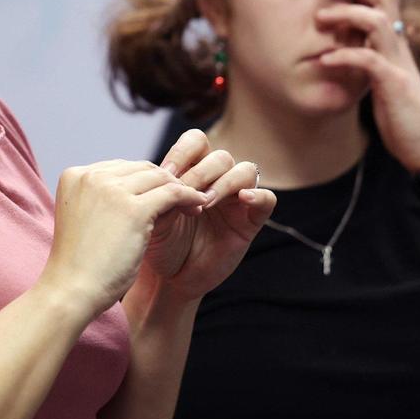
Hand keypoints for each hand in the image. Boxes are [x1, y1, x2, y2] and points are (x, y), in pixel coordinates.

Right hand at [42, 159, 209, 318]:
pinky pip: (172, 193)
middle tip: (183, 197)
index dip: (144, 181)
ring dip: (180, 188)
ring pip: (159, 177)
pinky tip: (198, 206)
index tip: (160, 195)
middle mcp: (91, 176)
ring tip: (194, 203)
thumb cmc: (79, 264)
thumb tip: (140, 191)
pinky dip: (189, 197)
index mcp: (74, 175)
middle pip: (140, 168)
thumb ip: (103, 199)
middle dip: (163, 181)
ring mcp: (111, 191)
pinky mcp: (133, 209)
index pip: (120, 168)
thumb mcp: (85, 219)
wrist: (72, 290)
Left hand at [134, 129, 275, 301]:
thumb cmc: (159, 242)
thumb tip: (166, 179)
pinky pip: (267, 199)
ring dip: (224, 182)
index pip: (195, 142)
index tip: (166, 174)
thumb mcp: (152, 216)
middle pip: (220, 156)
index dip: (182, 152)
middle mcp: (216, 180)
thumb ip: (159, 195)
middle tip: (184, 191)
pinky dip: (258, 195)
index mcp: (191, 170)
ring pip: (244, 170)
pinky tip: (243, 199)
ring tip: (204, 203)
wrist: (170, 276)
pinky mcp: (251, 221)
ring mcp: (236, 199)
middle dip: (200, 172)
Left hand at [316, 0, 419, 171]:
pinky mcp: (395, 85)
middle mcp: (399, 46)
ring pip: (379, 22)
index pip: (381, 0)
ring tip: (320, 17)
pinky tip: (325, 60)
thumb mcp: (381, 77)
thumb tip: (345, 44)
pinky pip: (370, 62)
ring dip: (348, 14)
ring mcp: (398, 64)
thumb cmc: (400, 111)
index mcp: (394, 43)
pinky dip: (346, 56)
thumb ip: (367, 56)